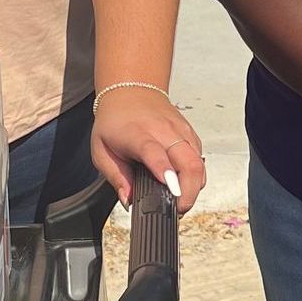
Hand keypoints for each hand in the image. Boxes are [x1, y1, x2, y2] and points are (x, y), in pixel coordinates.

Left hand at [92, 86, 205, 213]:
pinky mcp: (190, 134)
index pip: (154, 152)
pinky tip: (182, 182)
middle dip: (189, 191)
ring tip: (179, 200)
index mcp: (137, 134)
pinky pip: (199, 159)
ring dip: (194, 187)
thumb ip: (116, 177)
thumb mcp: (102, 151)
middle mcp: (162, 131)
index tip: (170, 188)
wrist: (131, 91)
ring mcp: (180, 131)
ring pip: (199, 163)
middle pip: (188, 161)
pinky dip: (195, 176)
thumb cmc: (115, 121)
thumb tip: (129, 200)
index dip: (163, 170)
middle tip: (177, 209)